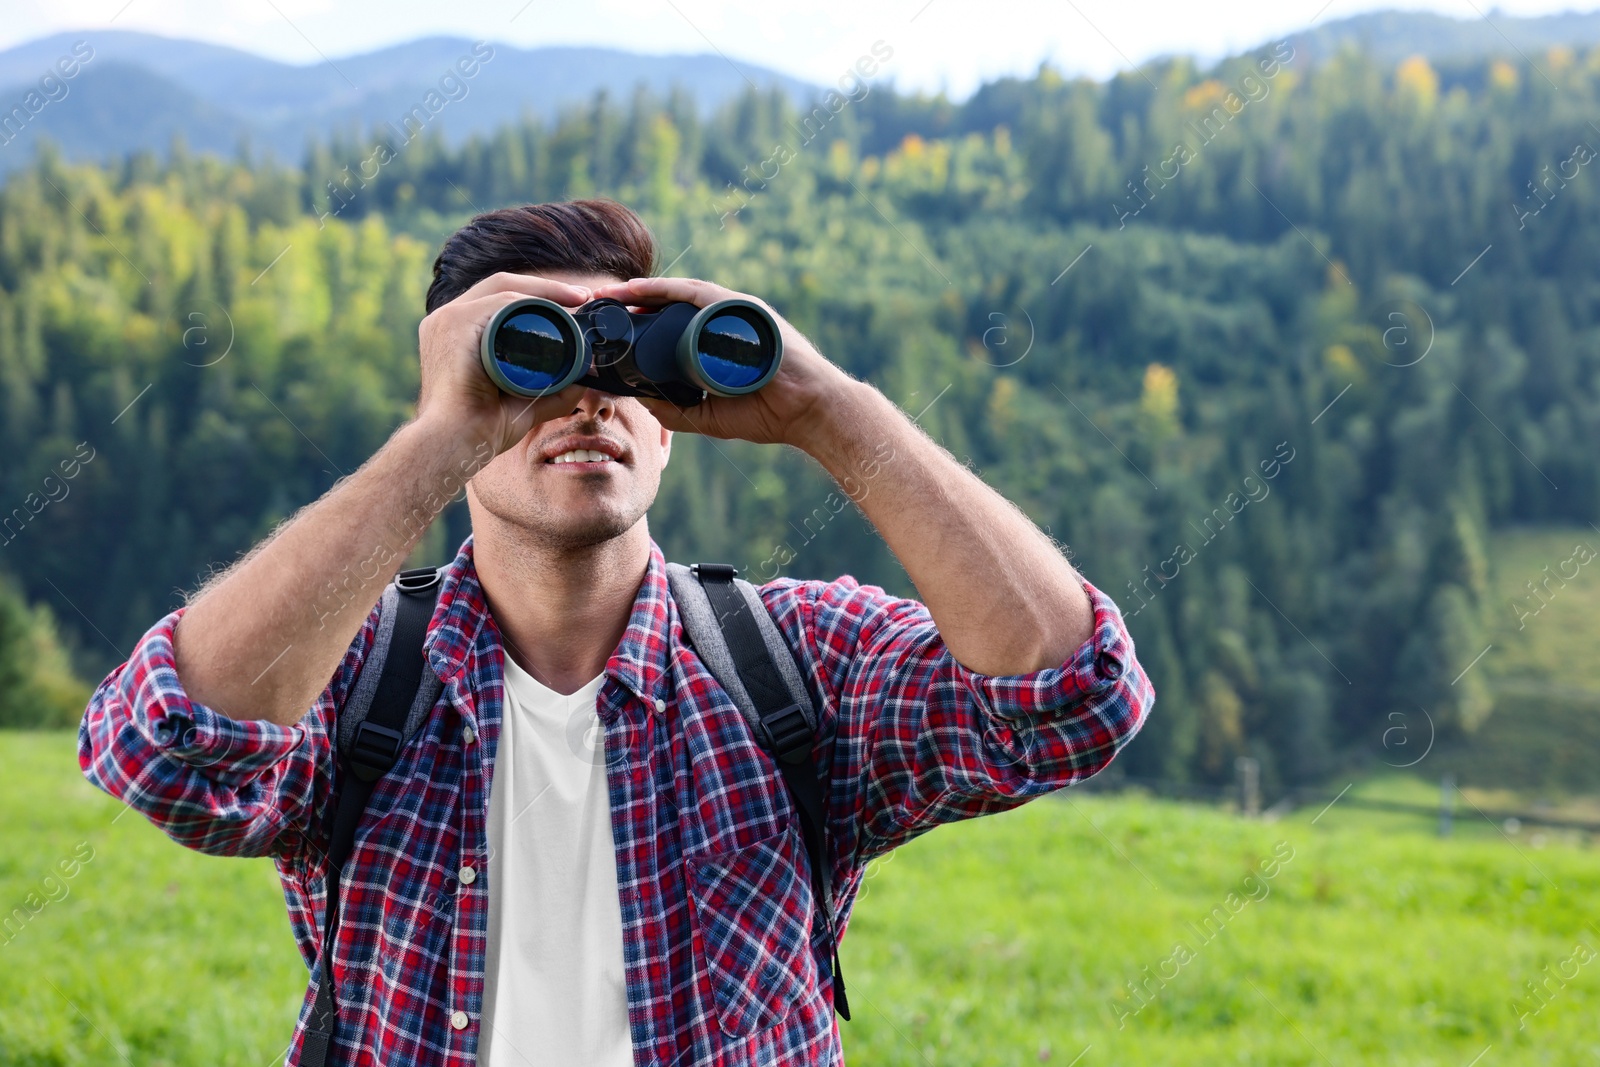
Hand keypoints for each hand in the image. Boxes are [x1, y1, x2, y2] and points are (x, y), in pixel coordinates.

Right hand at [415, 271, 595, 460]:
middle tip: (583, 295)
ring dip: (544, 290)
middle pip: (503, 287)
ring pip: (504, 289)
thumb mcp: (524, 404)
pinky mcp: (454, 322)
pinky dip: (531, 299)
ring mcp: (447, 318)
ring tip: (577, 298)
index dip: (538, 297)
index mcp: (458, 333)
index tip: (574, 303)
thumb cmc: (481, 428)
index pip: (499, 301)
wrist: (455, 442)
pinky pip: (500, 301)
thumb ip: (552, 392)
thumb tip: (584, 380)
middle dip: (547, 287)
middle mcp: (447, 319)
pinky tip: (557, 304)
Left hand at [587, 276, 856, 447]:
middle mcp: (725, 320)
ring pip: (680, 292)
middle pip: (673, 303)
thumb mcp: (710, 416)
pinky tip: (640, 291)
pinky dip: (667, 289)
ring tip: (612, 295)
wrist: (809, 412)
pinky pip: (697, 292)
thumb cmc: (770, 413)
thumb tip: (640, 401)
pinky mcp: (742, 309)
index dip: (642, 320)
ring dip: (643, 291)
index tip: (611, 324)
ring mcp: (735, 311)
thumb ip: (677, 410)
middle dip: (636, 302)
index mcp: (719, 340)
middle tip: (601, 304)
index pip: (674, 323)